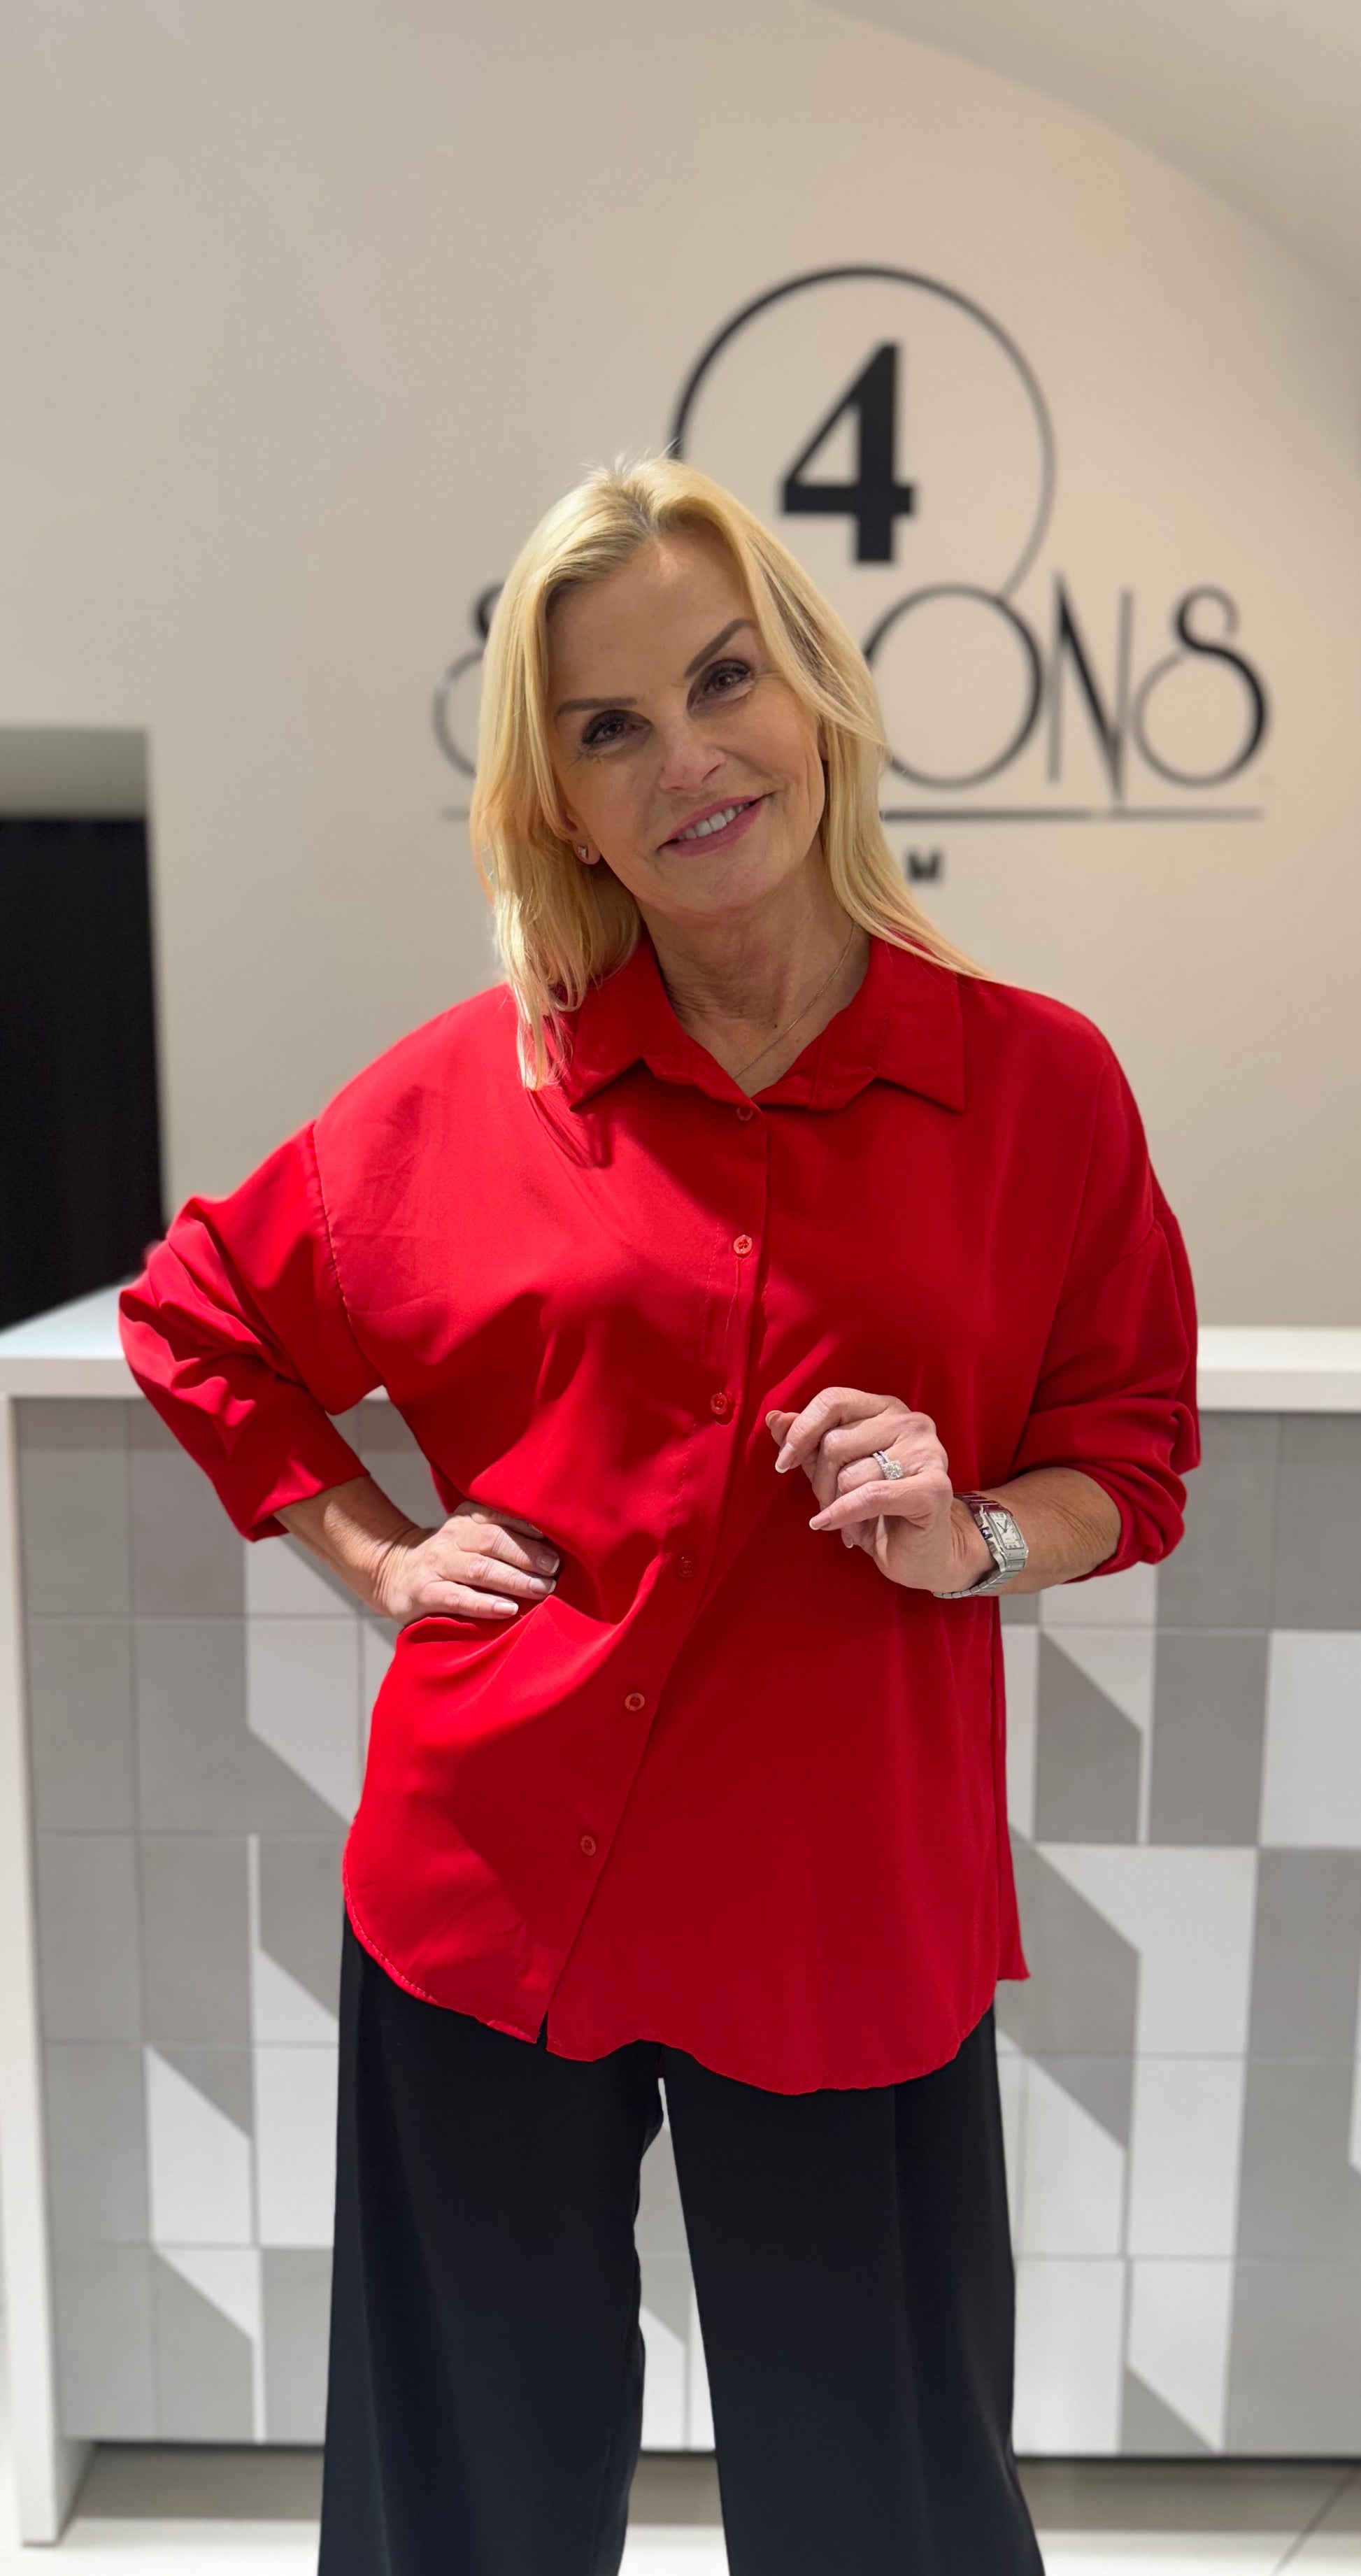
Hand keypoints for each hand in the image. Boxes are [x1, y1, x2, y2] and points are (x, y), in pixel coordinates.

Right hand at [370, 1498, 560, 1627]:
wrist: (392, 1573)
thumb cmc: (450, 1559)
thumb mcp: (470, 1537)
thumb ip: (503, 1536)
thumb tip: (555, 1549)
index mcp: (466, 1519)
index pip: (500, 1516)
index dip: (529, 1528)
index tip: (558, 1541)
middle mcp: (451, 1537)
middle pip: (493, 1541)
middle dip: (528, 1555)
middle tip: (554, 1571)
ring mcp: (436, 1565)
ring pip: (479, 1568)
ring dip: (514, 1579)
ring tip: (542, 1590)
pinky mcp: (424, 1592)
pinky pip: (457, 1597)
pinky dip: (484, 1603)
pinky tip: (507, 1609)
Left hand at [765, 1388, 991, 1595]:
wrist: (922, 1553)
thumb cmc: (877, 1511)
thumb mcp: (833, 1472)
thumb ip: (807, 1442)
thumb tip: (774, 1419)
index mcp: (885, 1409)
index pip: (832, 1400)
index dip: (801, 1432)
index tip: (783, 1465)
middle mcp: (910, 1422)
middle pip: (835, 1442)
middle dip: (821, 1483)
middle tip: (829, 1505)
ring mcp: (927, 1451)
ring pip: (851, 1474)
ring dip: (839, 1508)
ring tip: (851, 1523)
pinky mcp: (934, 1487)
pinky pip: (871, 1495)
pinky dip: (847, 1514)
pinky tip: (843, 1532)